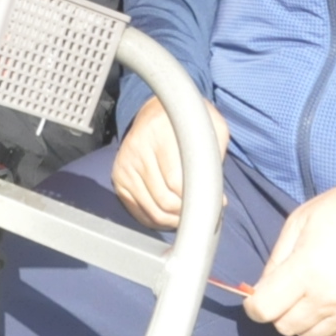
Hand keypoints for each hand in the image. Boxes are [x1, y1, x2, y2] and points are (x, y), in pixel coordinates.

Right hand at [109, 93, 228, 232]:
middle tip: (202, 211)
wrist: (157, 115)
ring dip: (174, 220)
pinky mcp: (119, 178)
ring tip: (191, 215)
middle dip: (187, 213)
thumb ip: (216, 157)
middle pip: (164, 201)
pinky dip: (158, 220)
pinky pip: (139, 212)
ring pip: (152, 211)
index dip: (197, 198)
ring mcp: (125, 165)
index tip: (215, 202)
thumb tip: (216, 199)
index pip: (176, 182)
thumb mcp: (211, 128)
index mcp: (159, 133)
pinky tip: (173, 215)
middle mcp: (137, 149)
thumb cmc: (188, 125)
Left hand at [243, 189, 335, 335]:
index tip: (257, 297)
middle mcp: (327, 299)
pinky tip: (327, 306)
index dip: (254, 306)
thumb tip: (261, 289)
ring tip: (309, 297)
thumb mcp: (298, 223)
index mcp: (306, 271)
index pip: (265, 309)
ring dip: (301, 321)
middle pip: (284, 326)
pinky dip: (324, 327)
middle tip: (285, 293)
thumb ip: (276, 259)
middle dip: (277, 312)